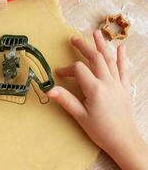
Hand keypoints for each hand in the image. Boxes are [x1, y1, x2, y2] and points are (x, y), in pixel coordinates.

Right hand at [47, 30, 147, 169]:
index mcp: (95, 89)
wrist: (124, 142)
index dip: (67, 69)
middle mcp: (108, 82)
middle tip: (74, 38)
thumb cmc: (101, 131)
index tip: (59, 74)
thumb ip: (65, 100)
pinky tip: (121, 48)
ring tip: (96, 33)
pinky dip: (123, 58)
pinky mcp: (125, 88)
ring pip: (110, 60)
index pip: (79, 69)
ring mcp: (118, 84)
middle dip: (84, 47)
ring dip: (102, 45)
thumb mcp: (80, 116)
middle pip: (96, 58)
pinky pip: (125, 70)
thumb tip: (48, 89)